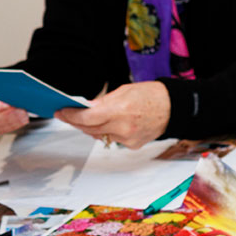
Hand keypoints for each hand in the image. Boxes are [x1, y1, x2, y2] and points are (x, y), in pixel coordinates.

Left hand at [55, 81, 170, 148]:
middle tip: (67, 116)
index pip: (87, 117)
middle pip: (89, 128)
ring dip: (90, 128)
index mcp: (120, 109)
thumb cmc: (151, 95)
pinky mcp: (132, 145)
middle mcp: (123, 126)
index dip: (72, 116)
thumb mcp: (124, 90)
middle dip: (76, 122)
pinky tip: (107, 125)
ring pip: (99, 135)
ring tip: (84, 119)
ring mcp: (128, 138)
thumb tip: (86, 108)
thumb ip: (103, 102)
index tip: (62, 112)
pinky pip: (112, 140)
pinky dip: (106, 132)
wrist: (172, 108)